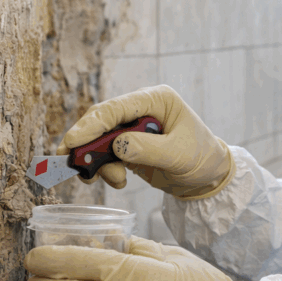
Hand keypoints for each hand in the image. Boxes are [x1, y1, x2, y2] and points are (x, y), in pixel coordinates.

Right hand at [58, 85, 234, 199]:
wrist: (208, 176)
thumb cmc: (202, 158)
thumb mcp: (179, 154)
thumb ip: (148, 149)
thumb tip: (117, 147)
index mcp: (156, 99)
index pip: (117, 107)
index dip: (92, 123)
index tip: (73, 140)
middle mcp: (140, 109)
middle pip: (102, 121)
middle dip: (86, 144)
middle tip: (72, 163)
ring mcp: (132, 128)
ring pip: (99, 140)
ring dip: (97, 162)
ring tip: (113, 180)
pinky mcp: (128, 146)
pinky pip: (105, 155)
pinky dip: (104, 169)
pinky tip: (117, 181)